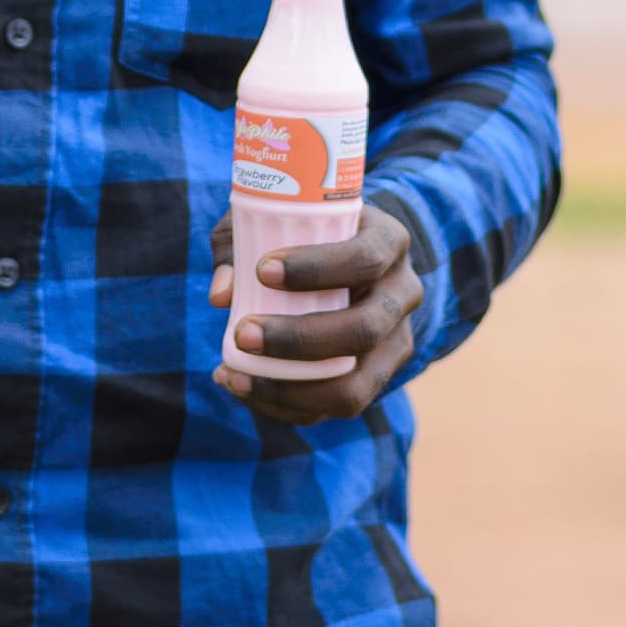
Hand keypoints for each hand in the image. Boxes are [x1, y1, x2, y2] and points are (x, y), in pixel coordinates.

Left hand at [207, 203, 425, 424]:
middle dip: (298, 339)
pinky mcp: (379, 377)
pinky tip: (245, 389)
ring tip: (233, 375)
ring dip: (290, 389)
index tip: (260, 270)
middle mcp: (403, 294)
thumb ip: (240, 245)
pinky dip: (287, 406)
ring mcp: (397, 342)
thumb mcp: (274, 220)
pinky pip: (339, 406)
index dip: (316, 268)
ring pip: (356, 384)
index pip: (364, 258)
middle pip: (363, 329)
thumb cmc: (303, 233)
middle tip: (242, 333)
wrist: (349, 263)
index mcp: (389, 242)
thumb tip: (221, 295)